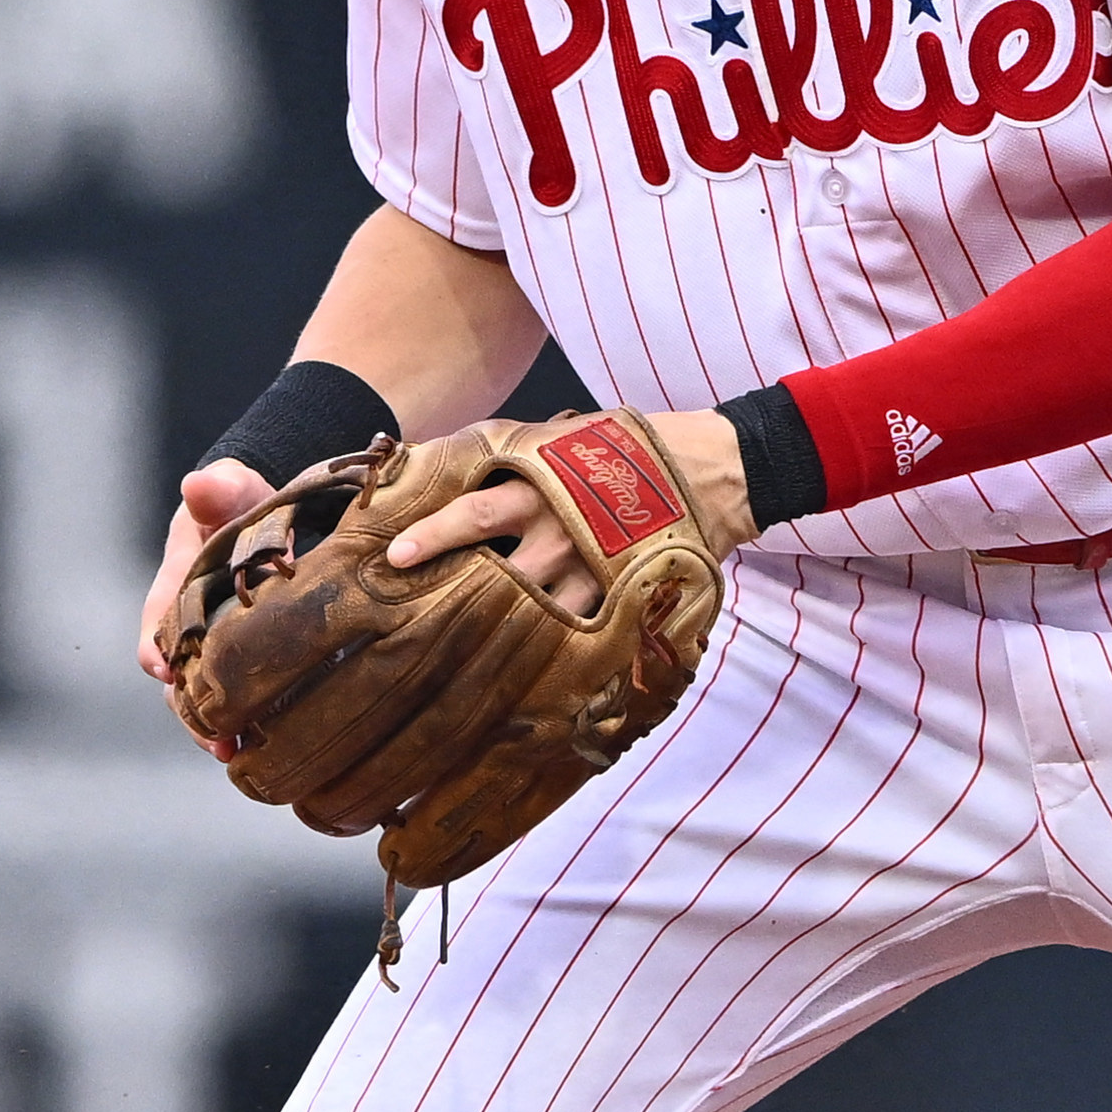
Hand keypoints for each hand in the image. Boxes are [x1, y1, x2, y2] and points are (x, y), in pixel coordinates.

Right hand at [140, 458, 265, 722]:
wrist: (265, 514)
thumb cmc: (238, 500)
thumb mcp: (229, 489)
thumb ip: (217, 491)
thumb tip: (199, 485)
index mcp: (177, 585)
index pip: (158, 620)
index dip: (157, 646)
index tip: (161, 669)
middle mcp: (190, 626)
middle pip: (179, 676)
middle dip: (192, 710)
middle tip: (215, 740)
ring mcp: (217, 649)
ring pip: (208, 697)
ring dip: (219, 727)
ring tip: (237, 754)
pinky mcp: (251, 662)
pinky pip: (246, 698)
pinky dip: (255, 722)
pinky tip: (277, 746)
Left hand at [380, 407, 752, 623]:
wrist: (716, 469)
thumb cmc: (635, 449)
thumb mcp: (570, 439)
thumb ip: (517, 454)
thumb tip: (451, 454)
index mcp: (545, 491)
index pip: (476, 514)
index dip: (434, 536)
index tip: (395, 558)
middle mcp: (564, 535)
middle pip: (501, 579)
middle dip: (461, 600)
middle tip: (418, 624)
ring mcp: (596, 574)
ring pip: (539, 617)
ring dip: (505, 634)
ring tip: (465, 659)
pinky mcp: (624, 599)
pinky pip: (584, 634)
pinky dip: (557, 651)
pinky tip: (531, 673)